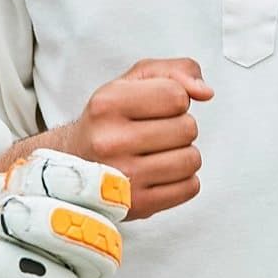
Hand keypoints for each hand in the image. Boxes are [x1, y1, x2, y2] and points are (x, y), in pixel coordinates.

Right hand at [60, 58, 212, 219]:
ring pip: (191, 159)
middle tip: (156, 132)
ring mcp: (124, 177)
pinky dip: (184, 180)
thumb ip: (174, 72)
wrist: (73, 163)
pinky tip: (162, 173)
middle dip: (179, 127)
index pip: (176, 95)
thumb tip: (204, 92)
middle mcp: (111, 141)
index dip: (175, 99)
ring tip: (160, 153)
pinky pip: (189, 187)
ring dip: (183, 154)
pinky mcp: (138, 205)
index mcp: (108, 104)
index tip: (158, 107)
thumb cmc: (107, 120)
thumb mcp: (132, 82)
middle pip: (187, 128)